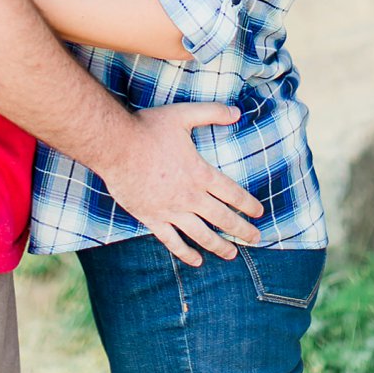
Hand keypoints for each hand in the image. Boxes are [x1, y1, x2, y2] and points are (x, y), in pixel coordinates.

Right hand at [97, 104, 263, 264]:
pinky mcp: (152, 217)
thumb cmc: (147, 128)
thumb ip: (212, 112)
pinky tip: (196, 261)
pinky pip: (172, 241)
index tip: (259, 213)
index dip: (248, 204)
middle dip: (242, 230)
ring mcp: (171, 210)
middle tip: (256, 239)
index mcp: (200, 174)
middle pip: (223, 218)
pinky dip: (186, 253)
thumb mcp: (182, 115)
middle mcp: (190, 196)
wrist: (114, 145)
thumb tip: (238, 111)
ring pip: (202, 234)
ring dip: (220, 246)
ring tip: (232, 254)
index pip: (233, 194)